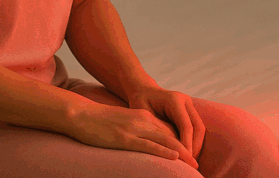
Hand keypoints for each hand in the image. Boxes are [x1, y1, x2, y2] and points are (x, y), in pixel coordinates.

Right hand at [66, 98, 198, 168]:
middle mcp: (143, 120)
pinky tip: (175, 157)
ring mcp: (135, 129)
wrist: (81, 114)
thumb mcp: (124, 122)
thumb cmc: (100, 121)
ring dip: (182, 154)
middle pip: (172, 136)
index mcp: (144, 116)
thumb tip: (147, 144)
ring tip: (193, 165)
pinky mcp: (125, 138)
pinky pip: (149, 145)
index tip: (192, 155)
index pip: (169, 131)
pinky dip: (164, 151)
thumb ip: (137, 130)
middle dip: (187, 150)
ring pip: (165, 141)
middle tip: (197, 164)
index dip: (182, 144)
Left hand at [127, 85, 204, 166]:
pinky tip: (188, 151)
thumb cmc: (140, 102)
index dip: (187, 143)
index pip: (186, 125)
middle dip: (195, 145)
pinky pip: (196, 127)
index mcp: (174, 100)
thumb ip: (156, 129)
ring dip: (196, 144)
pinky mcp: (190, 110)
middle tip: (189, 162)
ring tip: (189, 159)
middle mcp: (185, 100)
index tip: (185, 158)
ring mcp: (189, 105)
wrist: (143, 90)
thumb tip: (165, 148)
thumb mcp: (144, 115)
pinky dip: (194, 140)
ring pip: (200, 127)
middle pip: (198, 126)